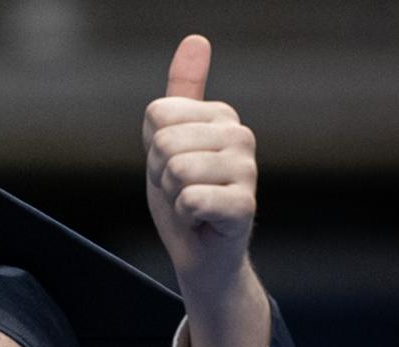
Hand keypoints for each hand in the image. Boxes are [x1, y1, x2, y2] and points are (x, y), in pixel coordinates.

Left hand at [143, 34, 269, 346]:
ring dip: (172, 198)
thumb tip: (196, 39)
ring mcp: (247, 170)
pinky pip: (190, 200)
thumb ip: (180, 95)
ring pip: (176, 171)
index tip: (171, 170)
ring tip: (192, 207)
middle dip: (160, 176)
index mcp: (221, 116)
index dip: (152, 150)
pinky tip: (202, 222)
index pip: (158, 114)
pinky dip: (185, 219)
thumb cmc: (183, 198)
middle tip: (180, 192)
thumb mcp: (169, 142)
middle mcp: (240, 135)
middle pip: (164, 142)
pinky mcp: (245, 206)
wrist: (200, 255)